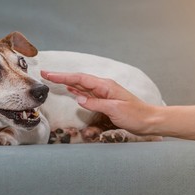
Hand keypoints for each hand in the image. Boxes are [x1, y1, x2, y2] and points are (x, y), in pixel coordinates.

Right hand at [41, 71, 155, 135]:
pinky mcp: (105, 101)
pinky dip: (77, 91)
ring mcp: (104, 93)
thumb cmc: (135, 115)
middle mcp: (103, 87)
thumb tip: (78, 99)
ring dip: (67, 82)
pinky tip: (71, 90)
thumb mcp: (115, 110)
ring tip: (53, 79)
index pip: (80, 78)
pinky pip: (87, 94)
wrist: (149, 120)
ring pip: (81, 85)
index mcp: (105, 86)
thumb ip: (96, 103)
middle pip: (78, 79)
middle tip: (45, 73)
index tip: (49, 74)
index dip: (63, 76)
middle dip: (61, 77)